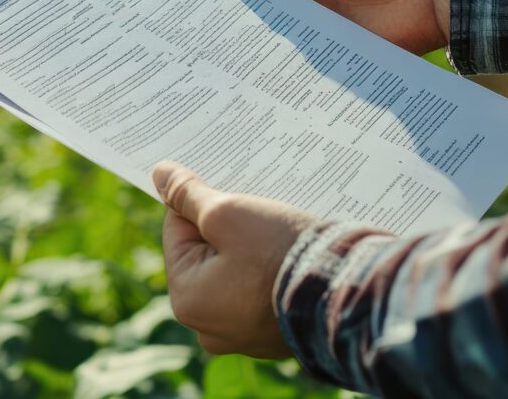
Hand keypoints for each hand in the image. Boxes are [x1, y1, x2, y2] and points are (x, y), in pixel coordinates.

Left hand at [153, 161, 314, 357]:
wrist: (348, 293)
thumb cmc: (280, 253)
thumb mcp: (227, 213)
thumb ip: (188, 194)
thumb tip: (158, 173)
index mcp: (187, 300)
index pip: (178, 230)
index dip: (201, 203)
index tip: (227, 190)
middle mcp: (209, 327)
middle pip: (205, 253)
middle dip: (226, 227)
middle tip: (254, 209)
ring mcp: (243, 334)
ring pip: (234, 270)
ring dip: (250, 247)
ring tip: (274, 229)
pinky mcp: (273, 333)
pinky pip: (259, 291)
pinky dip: (270, 270)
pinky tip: (288, 253)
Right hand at [219, 0, 448, 55]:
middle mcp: (304, 1)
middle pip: (261, 10)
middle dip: (233, 16)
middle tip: (195, 29)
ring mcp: (316, 30)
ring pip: (275, 37)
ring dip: (252, 42)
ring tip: (216, 52)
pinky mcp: (330, 56)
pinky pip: (299, 61)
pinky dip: (280, 64)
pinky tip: (254, 72)